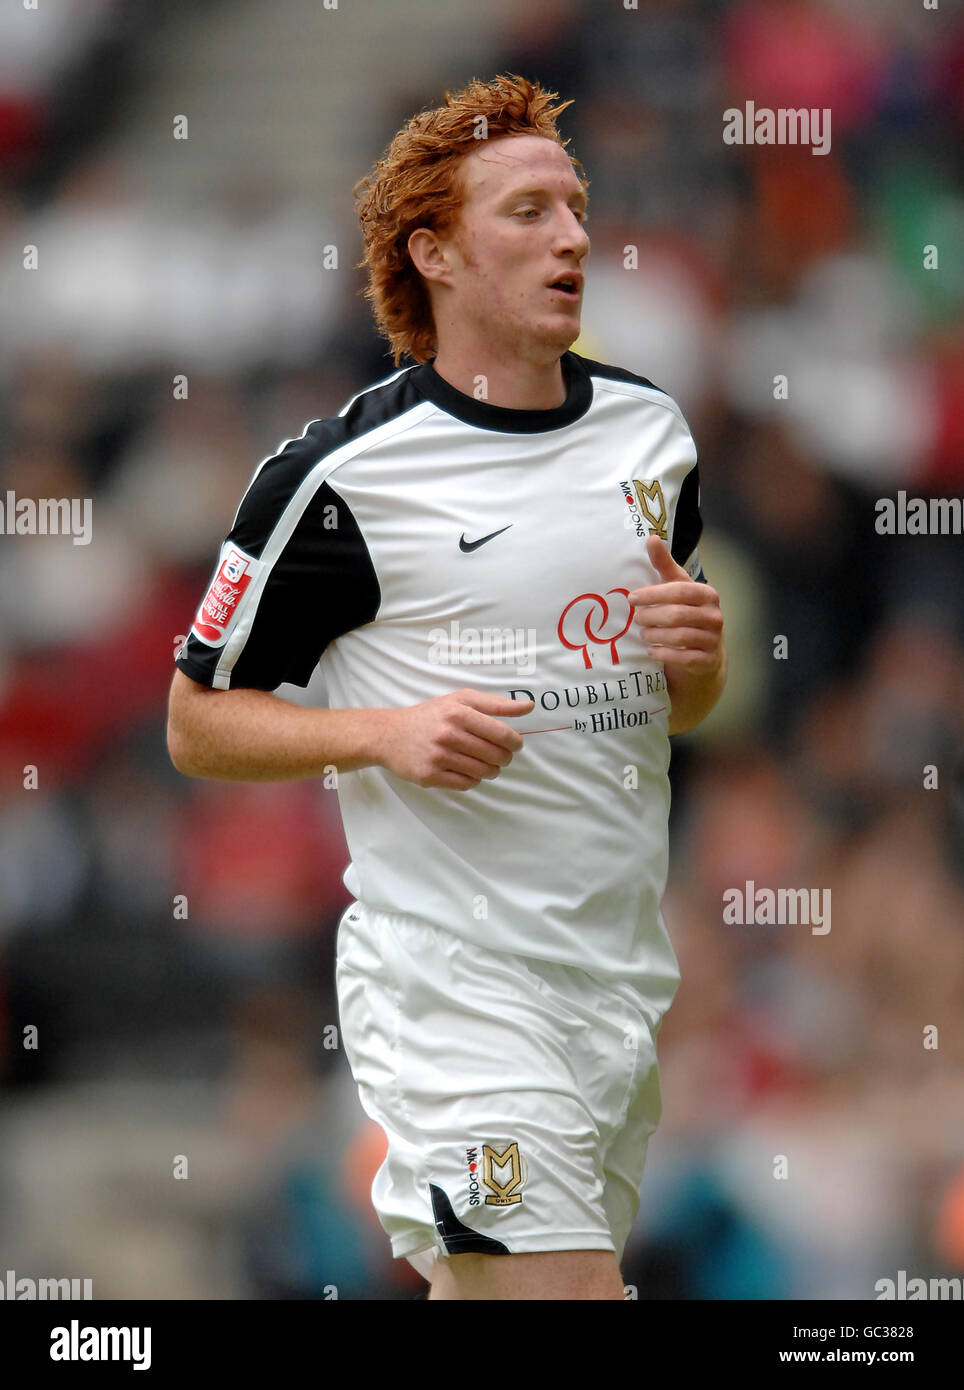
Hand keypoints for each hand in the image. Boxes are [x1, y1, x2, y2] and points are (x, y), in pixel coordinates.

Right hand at [374, 689, 534, 790]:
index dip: (515, 742)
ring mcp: (438, 756)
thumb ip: (496, 704)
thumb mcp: (460, 700)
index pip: (502, 733)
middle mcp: (448, 734)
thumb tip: (528, 706)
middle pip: (495, 755)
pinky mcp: (429, 775)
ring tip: (486, 764)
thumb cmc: (430, 715)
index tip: (515, 745)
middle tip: (499, 756)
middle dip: (504, 758)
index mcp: (459, 712)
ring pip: (483, 772)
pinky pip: (466, 784)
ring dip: (490, 771)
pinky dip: (473, 780)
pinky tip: (468, 771)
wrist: (389, 735)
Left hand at [628, 535, 723, 671]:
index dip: (654, 594)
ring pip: (679, 637)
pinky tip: (651, 650)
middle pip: (677, 615)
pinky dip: (663, 653)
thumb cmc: (686, 612)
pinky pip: (683, 658)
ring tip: (642, 634)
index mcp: (707, 594)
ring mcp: (713, 639)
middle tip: (636, 619)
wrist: (704, 651)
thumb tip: (651, 538)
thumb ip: (664, 565)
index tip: (632, 598)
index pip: (679, 591)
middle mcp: (715, 616)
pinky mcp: (708, 661)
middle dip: (652, 617)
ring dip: (655, 635)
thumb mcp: (676, 587)